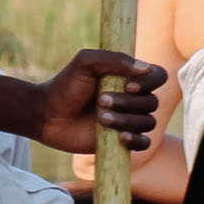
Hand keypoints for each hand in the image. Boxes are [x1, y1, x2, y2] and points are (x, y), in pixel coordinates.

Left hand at [35, 49, 167, 154]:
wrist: (46, 115)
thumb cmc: (65, 86)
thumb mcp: (85, 63)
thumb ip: (114, 60)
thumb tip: (145, 69)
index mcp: (129, 78)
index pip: (158, 76)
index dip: (149, 82)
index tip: (127, 86)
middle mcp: (133, 99)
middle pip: (152, 102)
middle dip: (128, 103)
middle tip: (101, 101)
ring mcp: (129, 120)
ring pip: (148, 122)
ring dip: (127, 120)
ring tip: (101, 118)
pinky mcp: (122, 141)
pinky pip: (144, 143)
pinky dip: (136, 140)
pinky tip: (121, 137)